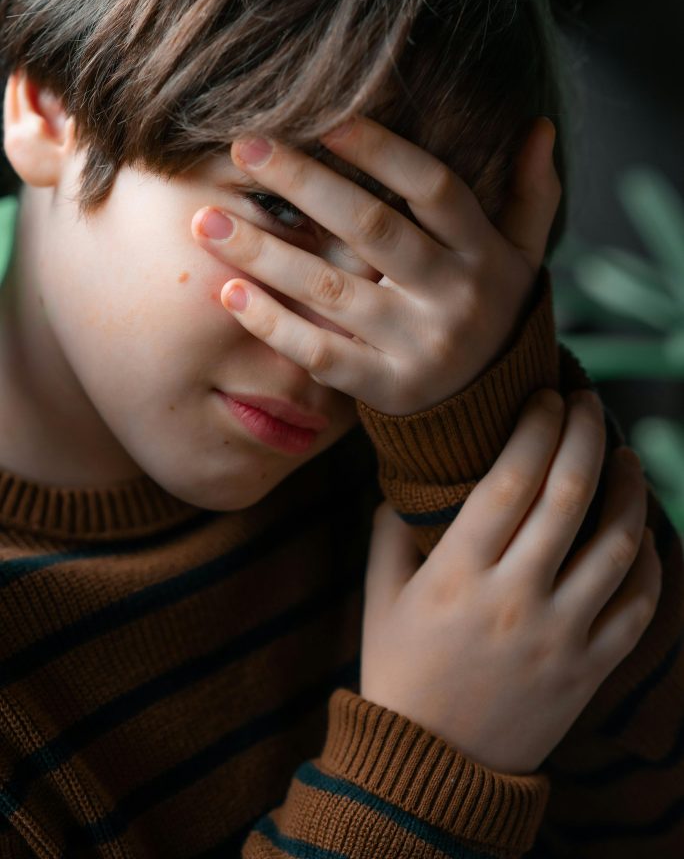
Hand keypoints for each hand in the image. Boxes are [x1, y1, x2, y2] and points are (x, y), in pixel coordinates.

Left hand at [192, 115, 559, 414]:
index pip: (434, 189)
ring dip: (265, 252)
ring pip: (333, 291)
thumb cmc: (494, 310)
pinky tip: (228, 293)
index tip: (325, 120)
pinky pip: (321, 354)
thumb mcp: (524, 255)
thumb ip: (531, 195)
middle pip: (373, 230)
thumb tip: (540, 126)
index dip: (382, 152)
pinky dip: (273, 324)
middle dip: (305, 184)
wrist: (495, 407)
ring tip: (206, 220)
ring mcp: (418, 347)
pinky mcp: (386, 389)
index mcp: (484, 253)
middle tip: (245, 147)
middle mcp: (453, 296)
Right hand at [360, 390, 661, 774]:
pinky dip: (647, 560)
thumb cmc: (399, 671)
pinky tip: (640, 532)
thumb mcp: (380, 596)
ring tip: (627, 456)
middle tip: (589, 403)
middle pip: (569, 495)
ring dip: (629, 489)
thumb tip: (410, 479)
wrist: (430, 767)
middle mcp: (515, 598)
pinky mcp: (590, 669)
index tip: (546, 396)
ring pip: (616, 544)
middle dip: (586, 434)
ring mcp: (560, 635)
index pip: (510, 480)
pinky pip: (638, 605)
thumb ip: (391, 531)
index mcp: (458, 574)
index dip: (536, 428)